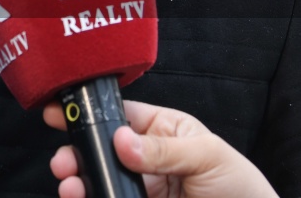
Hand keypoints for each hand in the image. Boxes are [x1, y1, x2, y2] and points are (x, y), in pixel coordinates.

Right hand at [43, 99, 276, 197]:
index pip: (120, 115)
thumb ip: (164, 150)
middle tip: (63, 162)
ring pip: (102, 180)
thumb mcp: (207, 156)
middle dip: (78, 152)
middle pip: (102, 150)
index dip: (90, 113)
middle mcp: (147, 158)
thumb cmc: (241, 187)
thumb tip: (122, 141)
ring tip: (70, 186)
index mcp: (163, 130)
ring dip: (80, 181)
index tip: (59, 112)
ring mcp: (142, 188)